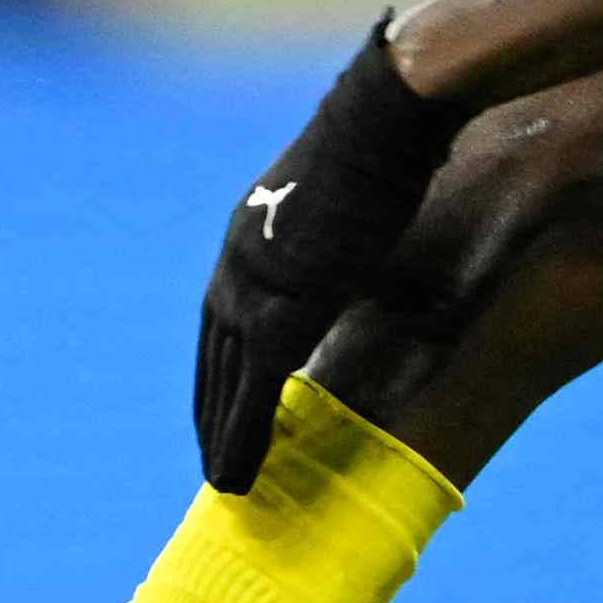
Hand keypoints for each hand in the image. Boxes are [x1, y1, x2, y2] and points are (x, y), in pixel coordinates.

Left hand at [192, 23, 455, 491]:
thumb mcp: (356, 201)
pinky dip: (241, 438)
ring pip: (223, 383)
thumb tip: (366, 258)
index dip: (222, 366)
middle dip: (212, 408)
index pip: (223, 318)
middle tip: (213, 456)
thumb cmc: (390, 145)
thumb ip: (344, 241)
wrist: (388, 118)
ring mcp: (253, 286)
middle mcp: (237, 262)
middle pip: (212, 354)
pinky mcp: (281, 309)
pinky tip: (233, 478)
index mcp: (251, 234)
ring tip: (222, 484)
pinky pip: (251, 392)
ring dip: (219, 436)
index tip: (224, 402)